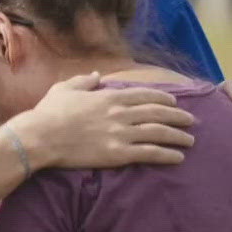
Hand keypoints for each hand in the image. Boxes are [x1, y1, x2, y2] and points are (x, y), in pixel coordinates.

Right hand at [8, 73, 196, 169]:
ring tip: (190, 140)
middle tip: (192, 120)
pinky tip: (178, 157)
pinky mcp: (118, 153)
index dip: (164, 97)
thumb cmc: (48, 113)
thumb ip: (83, 80)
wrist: (39, 137)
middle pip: (159, 112)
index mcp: (109, 96)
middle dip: (179, 116)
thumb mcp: (64, 89)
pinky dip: (167, 155)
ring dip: (178, 136)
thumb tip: (95, 74)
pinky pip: (150, 153)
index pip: (146, 94)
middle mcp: (120, 113)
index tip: (175, 102)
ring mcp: (120, 133)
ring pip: (159, 132)